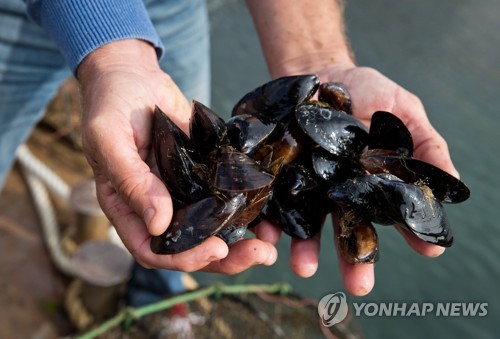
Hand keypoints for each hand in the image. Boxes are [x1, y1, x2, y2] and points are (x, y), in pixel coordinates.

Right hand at [78, 39, 276, 273]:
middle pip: (190, 249)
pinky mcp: (204, 174)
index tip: (215, 248)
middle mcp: (158, 207)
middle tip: (260, 253)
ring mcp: (183, 193)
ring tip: (269, 244)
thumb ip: (130, 180)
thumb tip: (158, 224)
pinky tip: (268, 210)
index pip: (154, 251)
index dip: (184, 259)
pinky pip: (224, 199)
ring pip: (211, 230)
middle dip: (225, 258)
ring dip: (240, 241)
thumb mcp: (110, 139)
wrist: (133, 76)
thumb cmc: (111, 104)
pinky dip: (246, 210)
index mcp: (129, 208)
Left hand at [256, 63, 458, 295]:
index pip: (395, 214)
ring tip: (303, 268)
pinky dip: (267, 221)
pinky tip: (266, 236)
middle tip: (359, 285)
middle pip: (350, 231)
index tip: (429, 248)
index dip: (412, 232)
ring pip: (308, 226)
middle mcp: (341, 194)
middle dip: (354, 259)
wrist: (315, 72)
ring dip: (306, 250)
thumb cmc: (364, 90)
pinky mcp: (278, 178)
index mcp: (373, 184)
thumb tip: (454, 184)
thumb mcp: (401, 110)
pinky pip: (271, 203)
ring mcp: (308, 189)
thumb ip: (425, 144)